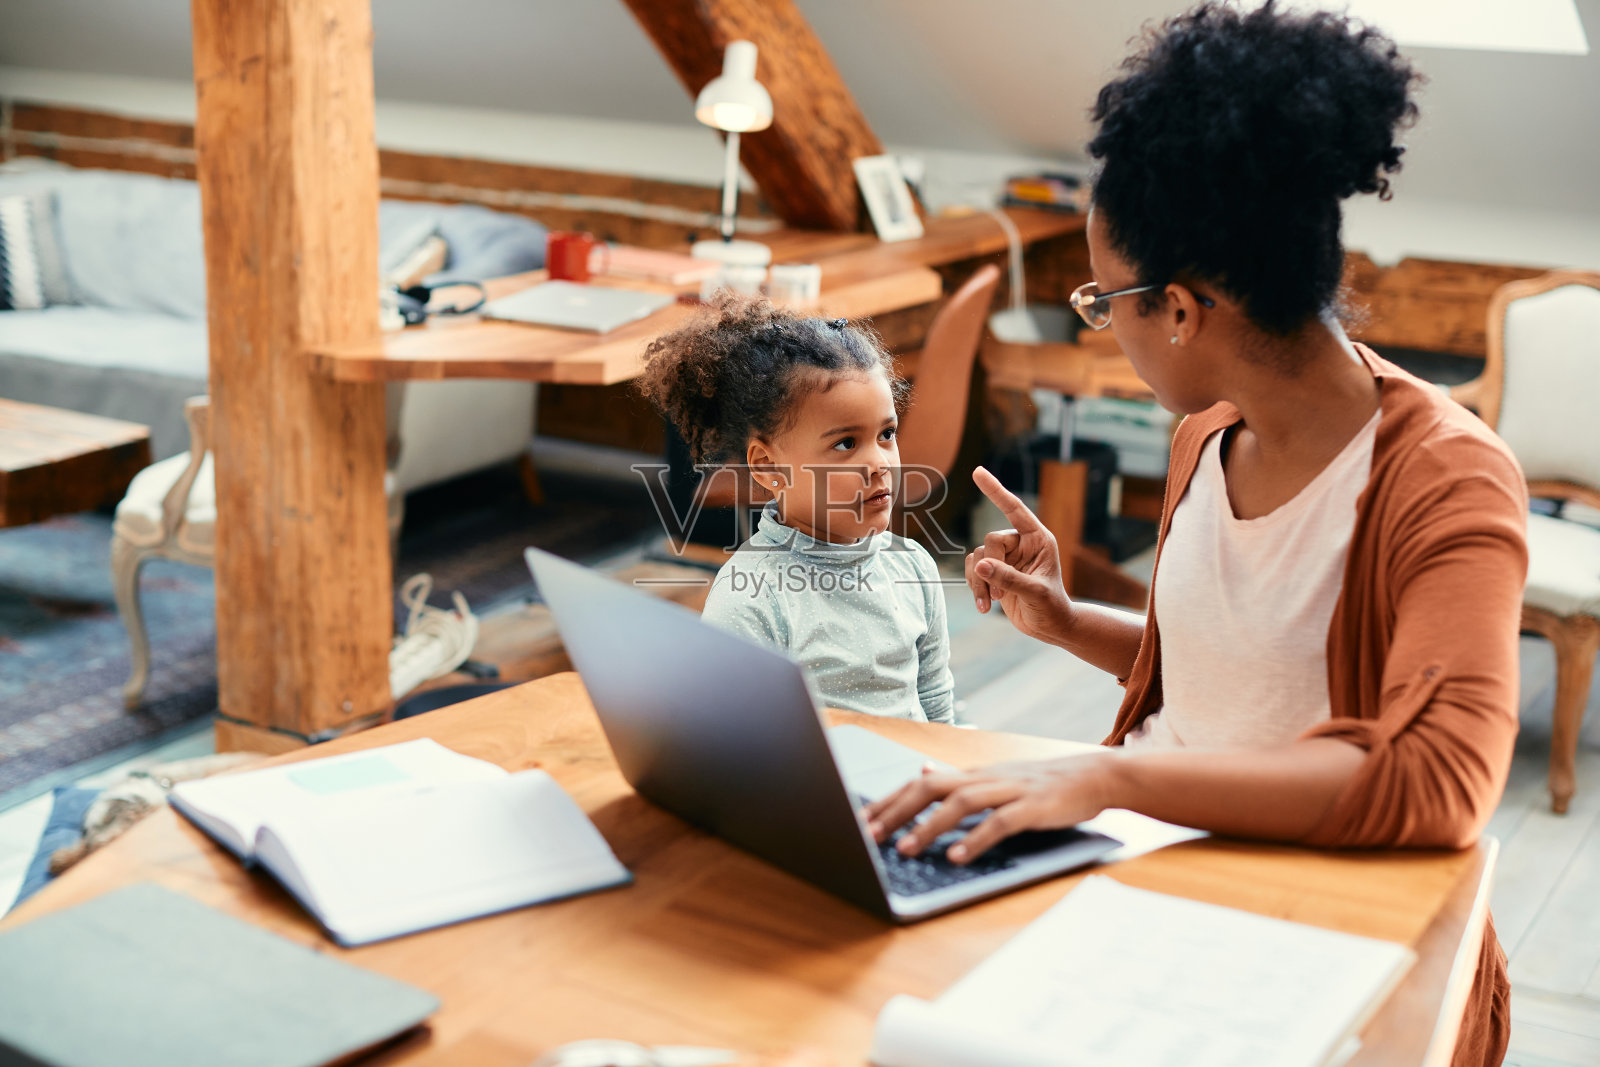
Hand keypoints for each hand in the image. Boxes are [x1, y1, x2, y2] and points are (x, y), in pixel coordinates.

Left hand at [862, 752, 1117, 863]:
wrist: (1094, 775)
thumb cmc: (1041, 783)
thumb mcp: (994, 778)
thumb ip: (957, 778)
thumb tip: (920, 769)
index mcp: (972, 775)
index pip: (920, 783)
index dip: (889, 801)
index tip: (861, 821)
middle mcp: (984, 779)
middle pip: (931, 787)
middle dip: (896, 811)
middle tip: (868, 835)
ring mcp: (1008, 791)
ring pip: (961, 802)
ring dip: (929, 826)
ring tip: (905, 849)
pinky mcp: (1032, 807)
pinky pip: (1000, 822)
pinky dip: (977, 839)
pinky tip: (958, 856)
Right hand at [966, 466, 1071, 642]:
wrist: (1050, 627)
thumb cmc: (1052, 607)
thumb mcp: (1035, 593)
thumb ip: (1008, 578)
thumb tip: (979, 564)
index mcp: (1038, 539)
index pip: (1014, 509)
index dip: (996, 491)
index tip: (977, 473)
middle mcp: (1021, 544)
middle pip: (991, 540)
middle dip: (990, 566)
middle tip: (999, 592)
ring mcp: (1006, 559)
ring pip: (978, 557)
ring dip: (980, 581)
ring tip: (991, 602)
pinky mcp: (994, 573)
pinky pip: (973, 570)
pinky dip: (975, 587)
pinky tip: (984, 606)